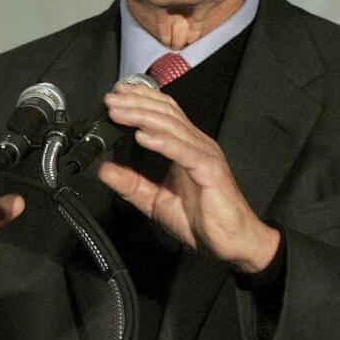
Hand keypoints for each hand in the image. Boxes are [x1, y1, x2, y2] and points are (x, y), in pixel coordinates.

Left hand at [96, 82, 279, 272]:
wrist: (234, 243)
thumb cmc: (203, 221)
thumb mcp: (155, 201)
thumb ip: (131, 185)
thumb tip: (105, 170)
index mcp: (186, 147)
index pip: (163, 113)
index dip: (140, 100)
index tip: (115, 96)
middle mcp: (196, 145)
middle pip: (164, 113)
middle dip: (135, 103)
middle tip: (110, 99)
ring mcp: (204, 156)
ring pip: (171, 127)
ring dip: (142, 116)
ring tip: (119, 112)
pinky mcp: (210, 172)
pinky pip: (184, 152)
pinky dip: (162, 142)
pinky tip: (142, 137)